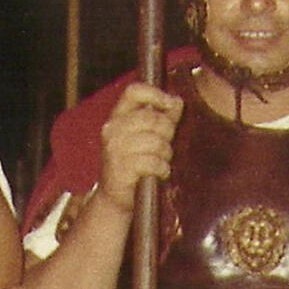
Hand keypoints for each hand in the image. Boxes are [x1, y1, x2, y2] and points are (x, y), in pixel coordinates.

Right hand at [96, 83, 179, 212]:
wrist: (114, 197)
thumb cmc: (133, 163)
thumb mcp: (145, 136)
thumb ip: (162, 117)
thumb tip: (177, 101)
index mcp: (117, 117)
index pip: (134, 92)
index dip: (156, 94)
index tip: (170, 105)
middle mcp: (112, 130)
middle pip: (152, 118)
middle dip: (167, 132)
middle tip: (165, 145)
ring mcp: (114, 149)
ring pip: (155, 141)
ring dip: (165, 154)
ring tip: (160, 161)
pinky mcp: (121, 168)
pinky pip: (153, 162)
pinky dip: (161, 169)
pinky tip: (158, 173)